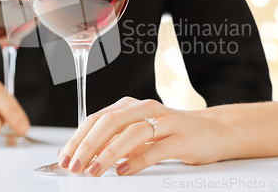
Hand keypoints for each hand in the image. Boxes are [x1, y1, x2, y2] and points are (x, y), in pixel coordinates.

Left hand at [57, 97, 225, 175]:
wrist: (213, 130)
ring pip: (130, 134)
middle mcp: (145, 108)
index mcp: (131, 106)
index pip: (97, 118)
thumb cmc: (172, 133)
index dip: (78, 138)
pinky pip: (155, 148)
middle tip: (73, 165)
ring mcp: (165, 121)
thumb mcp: (140, 134)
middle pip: (109, 122)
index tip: (65, 157)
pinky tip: (123, 171)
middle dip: (87, 145)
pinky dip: (136, 161)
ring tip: (93, 170)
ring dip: (107, 153)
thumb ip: (116, 142)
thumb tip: (85, 157)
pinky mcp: (181, 138)